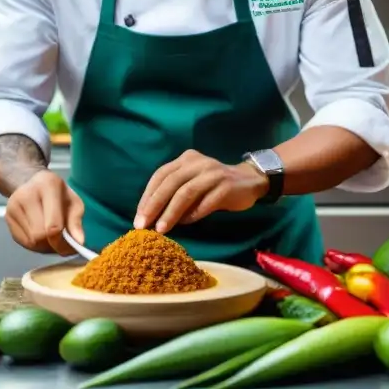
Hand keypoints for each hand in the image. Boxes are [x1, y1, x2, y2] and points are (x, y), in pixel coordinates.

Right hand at [5, 170, 84, 255]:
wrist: (32, 182)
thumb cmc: (57, 194)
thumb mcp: (74, 202)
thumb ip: (76, 222)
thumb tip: (79, 242)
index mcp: (47, 186)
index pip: (53, 225)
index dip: (62, 242)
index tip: (71, 248)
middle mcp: (26, 195)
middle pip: (39, 236)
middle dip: (53, 244)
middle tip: (62, 243)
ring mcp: (13, 206)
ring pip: (31, 242)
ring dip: (45, 246)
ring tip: (53, 237)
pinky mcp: (7, 217)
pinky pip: (23, 242)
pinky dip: (36, 245)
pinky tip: (42, 236)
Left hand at [134, 149, 268, 233]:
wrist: (250, 181)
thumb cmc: (214, 185)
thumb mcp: (192, 181)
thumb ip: (174, 192)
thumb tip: (150, 216)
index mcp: (186, 159)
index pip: (161, 175)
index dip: (147, 196)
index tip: (138, 217)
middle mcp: (198, 162)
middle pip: (171, 183)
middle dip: (154, 205)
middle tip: (143, 225)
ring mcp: (213, 173)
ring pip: (186, 192)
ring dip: (171, 212)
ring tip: (161, 229)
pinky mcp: (227, 186)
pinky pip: (206, 202)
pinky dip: (194, 214)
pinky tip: (186, 223)